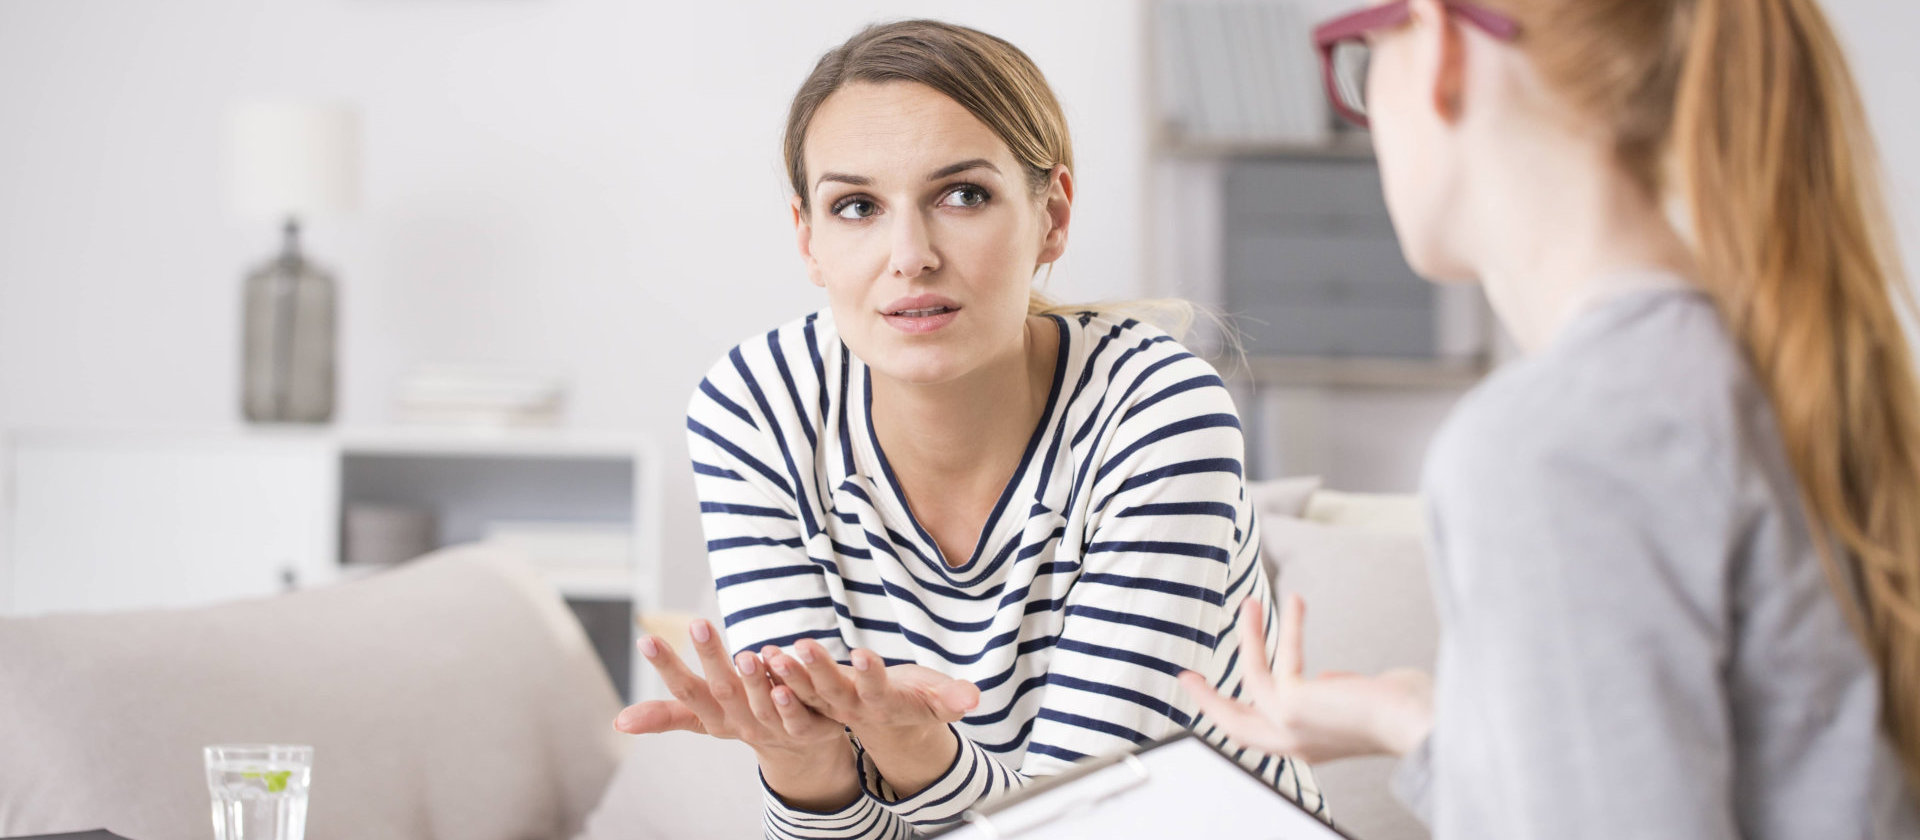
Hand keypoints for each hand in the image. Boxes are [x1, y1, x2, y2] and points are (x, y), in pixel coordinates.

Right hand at [614, 619, 845, 755]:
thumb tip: (617, 724)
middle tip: (698, 623)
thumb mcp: (705, 718)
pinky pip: (799, 715)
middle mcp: (741, 723)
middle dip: (710, 659)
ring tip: (743, 653)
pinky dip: (792, 697)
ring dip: (752, 680)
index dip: (668, 667)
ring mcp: (775, 728)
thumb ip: (666, 715)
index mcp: (714, 716)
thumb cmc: (743, 720)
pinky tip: (788, 676)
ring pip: (761, 703)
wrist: (801, 752)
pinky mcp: (809, 730)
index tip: (646, 639)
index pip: (686, 691)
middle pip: (723, 691)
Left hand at [763, 638, 980, 733]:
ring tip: (771, 653)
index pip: (878, 690)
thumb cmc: (918, 700)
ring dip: (789, 674)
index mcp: (886, 705)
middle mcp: (855, 708)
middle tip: (802, 647)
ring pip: (808, 691)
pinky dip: (776, 673)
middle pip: (835, 692)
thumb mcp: (941, 701)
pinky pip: (793, 687)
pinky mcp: (816, 697)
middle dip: (818, 671)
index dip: (871, 675)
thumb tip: (973, 698)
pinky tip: (760, 653)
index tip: (862, 655)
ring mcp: (832, 704)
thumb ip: (953, 698)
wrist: (892, 720)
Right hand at [1179, 595, 1433, 763]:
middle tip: (1186, 678)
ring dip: (1247, 639)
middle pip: (1233, 725)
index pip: (1261, 734)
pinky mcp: (1290, 705)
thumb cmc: (1405, 711)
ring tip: (1247, 603)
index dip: (1238, 713)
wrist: (1418, 722)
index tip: (1224, 695)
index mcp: (1308, 746)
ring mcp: (1289, 726)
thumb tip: (1323, 677)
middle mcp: (1293, 743)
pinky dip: (1284, 626)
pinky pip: (1276, 657)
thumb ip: (1335, 691)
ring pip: (1249, 682)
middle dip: (1207, 700)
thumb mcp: (1357, 703)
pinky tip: (1294, 600)